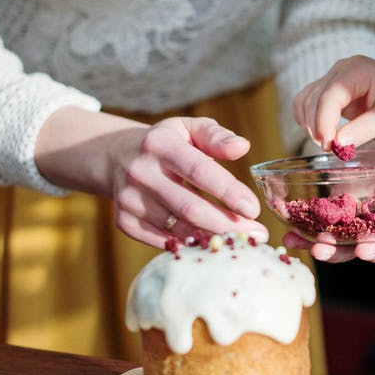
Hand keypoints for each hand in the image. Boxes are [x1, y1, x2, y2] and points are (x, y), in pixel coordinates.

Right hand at [109, 116, 268, 248]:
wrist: (116, 156)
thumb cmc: (168, 143)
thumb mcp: (189, 128)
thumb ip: (216, 136)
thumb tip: (242, 147)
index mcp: (160, 144)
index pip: (199, 170)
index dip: (228, 191)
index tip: (253, 209)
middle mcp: (141, 172)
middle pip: (190, 207)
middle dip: (228, 224)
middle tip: (258, 235)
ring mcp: (129, 199)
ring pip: (179, 229)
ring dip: (214, 238)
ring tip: (242, 242)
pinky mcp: (124, 221)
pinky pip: (163, 242)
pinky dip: (190, 246)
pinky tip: (212, 245)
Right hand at [293, 54, 374, 153]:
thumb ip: (365, 129)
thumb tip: (338, 143)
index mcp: (358, 69)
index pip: (331, 93)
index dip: (324, 120)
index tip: (329, 144)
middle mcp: (341, 70)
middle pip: (314, 97)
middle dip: (317, 126)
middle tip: (332, 150)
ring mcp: (333, 79)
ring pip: (306, 100)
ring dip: (310, 124)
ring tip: (329, 145)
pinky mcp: (330, 92)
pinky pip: (307, 103)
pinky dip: (308, 120)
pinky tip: (321, 135)